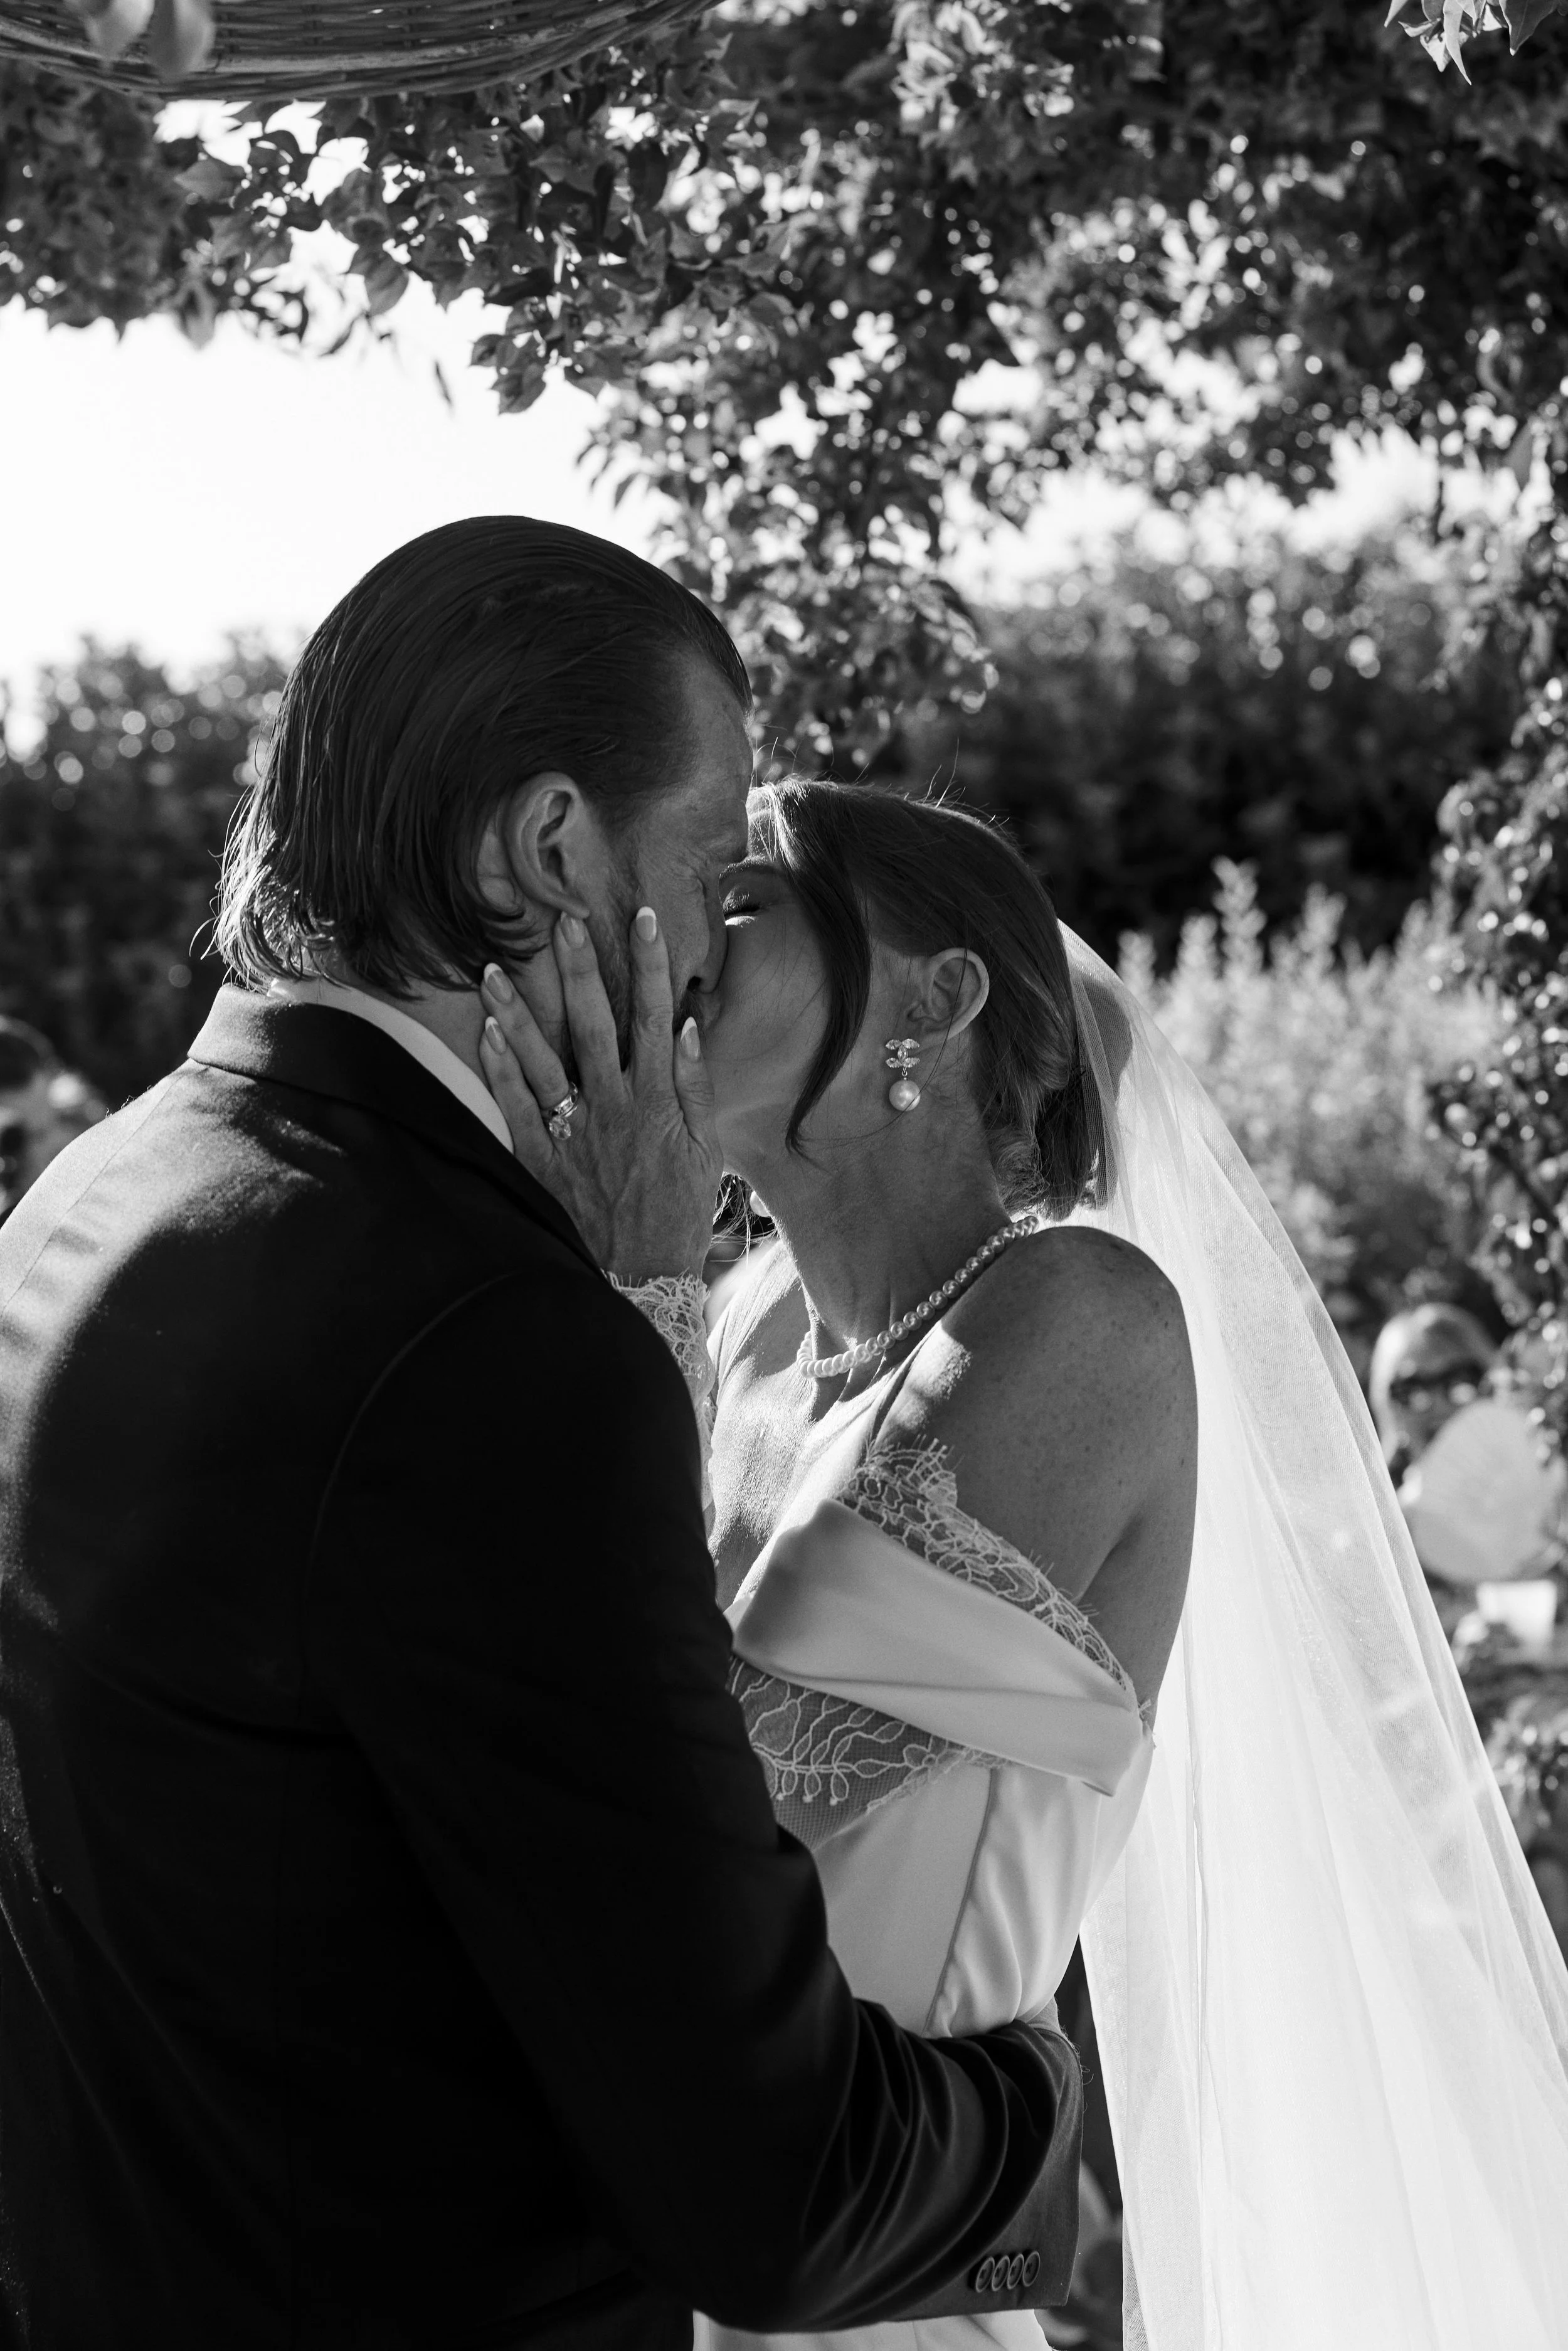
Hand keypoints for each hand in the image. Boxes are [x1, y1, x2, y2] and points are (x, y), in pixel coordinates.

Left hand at [478, 908, 720, 1281]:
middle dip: (579, 970)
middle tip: (562, 922)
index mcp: (656, 1100)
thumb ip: (696, 1085)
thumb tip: (688, 1025)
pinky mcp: (541, 1160)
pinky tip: (485, 1033)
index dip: (649, 966)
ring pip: (541, 1060)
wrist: (644, 1277)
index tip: (642, 920)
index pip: (653, 1018)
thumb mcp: (707, 1149)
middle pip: (594, 1025)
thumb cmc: (678, 1210)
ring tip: (494, 970)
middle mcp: (612, 1107)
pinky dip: (500, 1069)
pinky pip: (516, 1108)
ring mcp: (572, 1133)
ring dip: (518, 1013)